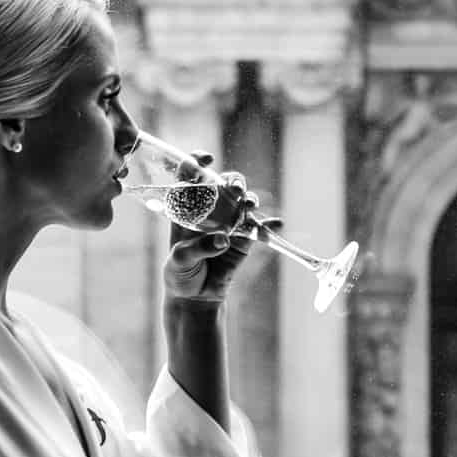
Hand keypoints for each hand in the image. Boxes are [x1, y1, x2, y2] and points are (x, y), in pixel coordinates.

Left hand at [161, 173, 283, 303]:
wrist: (196, 297)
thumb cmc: (180, 274)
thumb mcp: (181, 260)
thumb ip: (200, 248)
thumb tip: (224, 239)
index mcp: (185, 209)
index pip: (189, 177)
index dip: (196, 162)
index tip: (207, 159)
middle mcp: (209, 211)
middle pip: (222, 184)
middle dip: (231, 181)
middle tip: (234, 189)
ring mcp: (228, 223)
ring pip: (242, 201)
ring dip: (248, 198)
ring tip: (249, 205)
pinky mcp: (244, 239)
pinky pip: (259, 227)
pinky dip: (269, 224)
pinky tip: (276, 223)